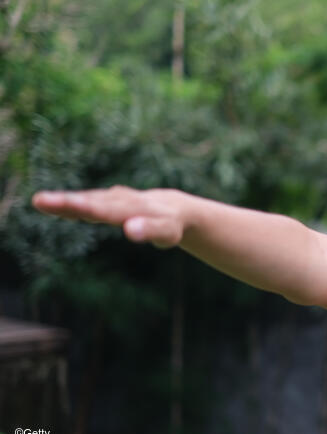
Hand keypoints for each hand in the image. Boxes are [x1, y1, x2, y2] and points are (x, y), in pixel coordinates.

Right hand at [32, 186, 186, 248]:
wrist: (177, 208)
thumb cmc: (172, 225)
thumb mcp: (167, 231)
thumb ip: (149, 229)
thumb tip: (130, 229)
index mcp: (135, 208)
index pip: (108, 210)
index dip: (88, 209)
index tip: (72, 207)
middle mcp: (122, 200)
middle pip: (93, 202)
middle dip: (69, 203)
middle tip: (41, 201)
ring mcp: (114, 199)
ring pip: (87, 199)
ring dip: (64, 201)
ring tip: (40, 201)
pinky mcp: (109, 200)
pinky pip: (87, 201)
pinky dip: (70, 202)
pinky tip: (49, 204)